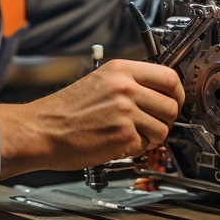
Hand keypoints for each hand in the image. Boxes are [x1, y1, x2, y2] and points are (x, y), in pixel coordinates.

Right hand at [0, 59, 183, 178]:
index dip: (177, 93)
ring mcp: (125, 112)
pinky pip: (146, 145)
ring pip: (163, 128)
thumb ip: (129, 82)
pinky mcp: (122, 136)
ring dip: (152, 137)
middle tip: (153, 123)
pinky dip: (137, 148)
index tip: (174, 100)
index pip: (169, 77)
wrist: (42, 129)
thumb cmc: (65, 110)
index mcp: (120, 70)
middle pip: (171, 105)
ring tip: (132, 135)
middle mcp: (125, 88)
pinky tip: (119, 143)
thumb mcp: (99, 81)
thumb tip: (157, 92)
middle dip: (166, 119)